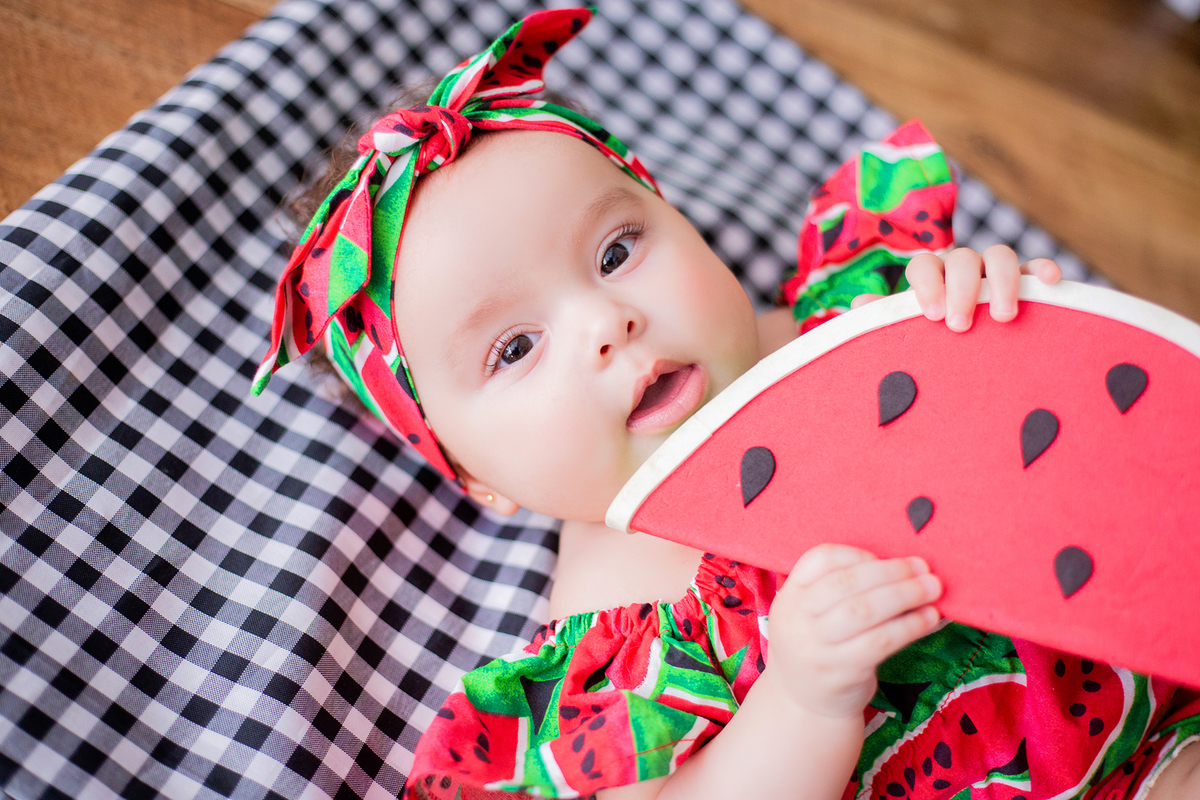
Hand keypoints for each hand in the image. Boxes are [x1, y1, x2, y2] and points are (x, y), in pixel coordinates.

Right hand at [765, 544, 941, 720]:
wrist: (802, 704)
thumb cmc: (819, 647)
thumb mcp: (810, 614)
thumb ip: (839, 589)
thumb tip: (903, 567)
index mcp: (790, 595)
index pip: (820, 559)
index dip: (857, 554)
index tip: (885, 558)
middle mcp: (797, 619)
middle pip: (846, 583)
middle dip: (891, 572)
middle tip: (923, 568)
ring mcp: (816, 648)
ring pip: (865, 611)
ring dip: (905, 595)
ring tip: (933, 589)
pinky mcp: (840, 673)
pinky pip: (880, 642)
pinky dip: (909, 626)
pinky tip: (928, 618)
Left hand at [850, 245, 1061, 331]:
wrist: (962, 356)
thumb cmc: (930, 339)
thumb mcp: (907, 332)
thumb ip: (884, 318)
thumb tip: (859, 305)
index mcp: (931, 276)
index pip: (925, 265)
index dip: (928, 284)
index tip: (932, 314)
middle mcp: (962, 268)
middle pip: (963, 259)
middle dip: (961, 289)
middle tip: (958, 325)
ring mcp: (995, 272)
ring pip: (1001, 255)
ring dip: (1002, 281)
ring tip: (1001, 316)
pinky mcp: (1028, 282)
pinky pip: (1037, 268)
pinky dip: (1044, 269)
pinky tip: (1050, 283)